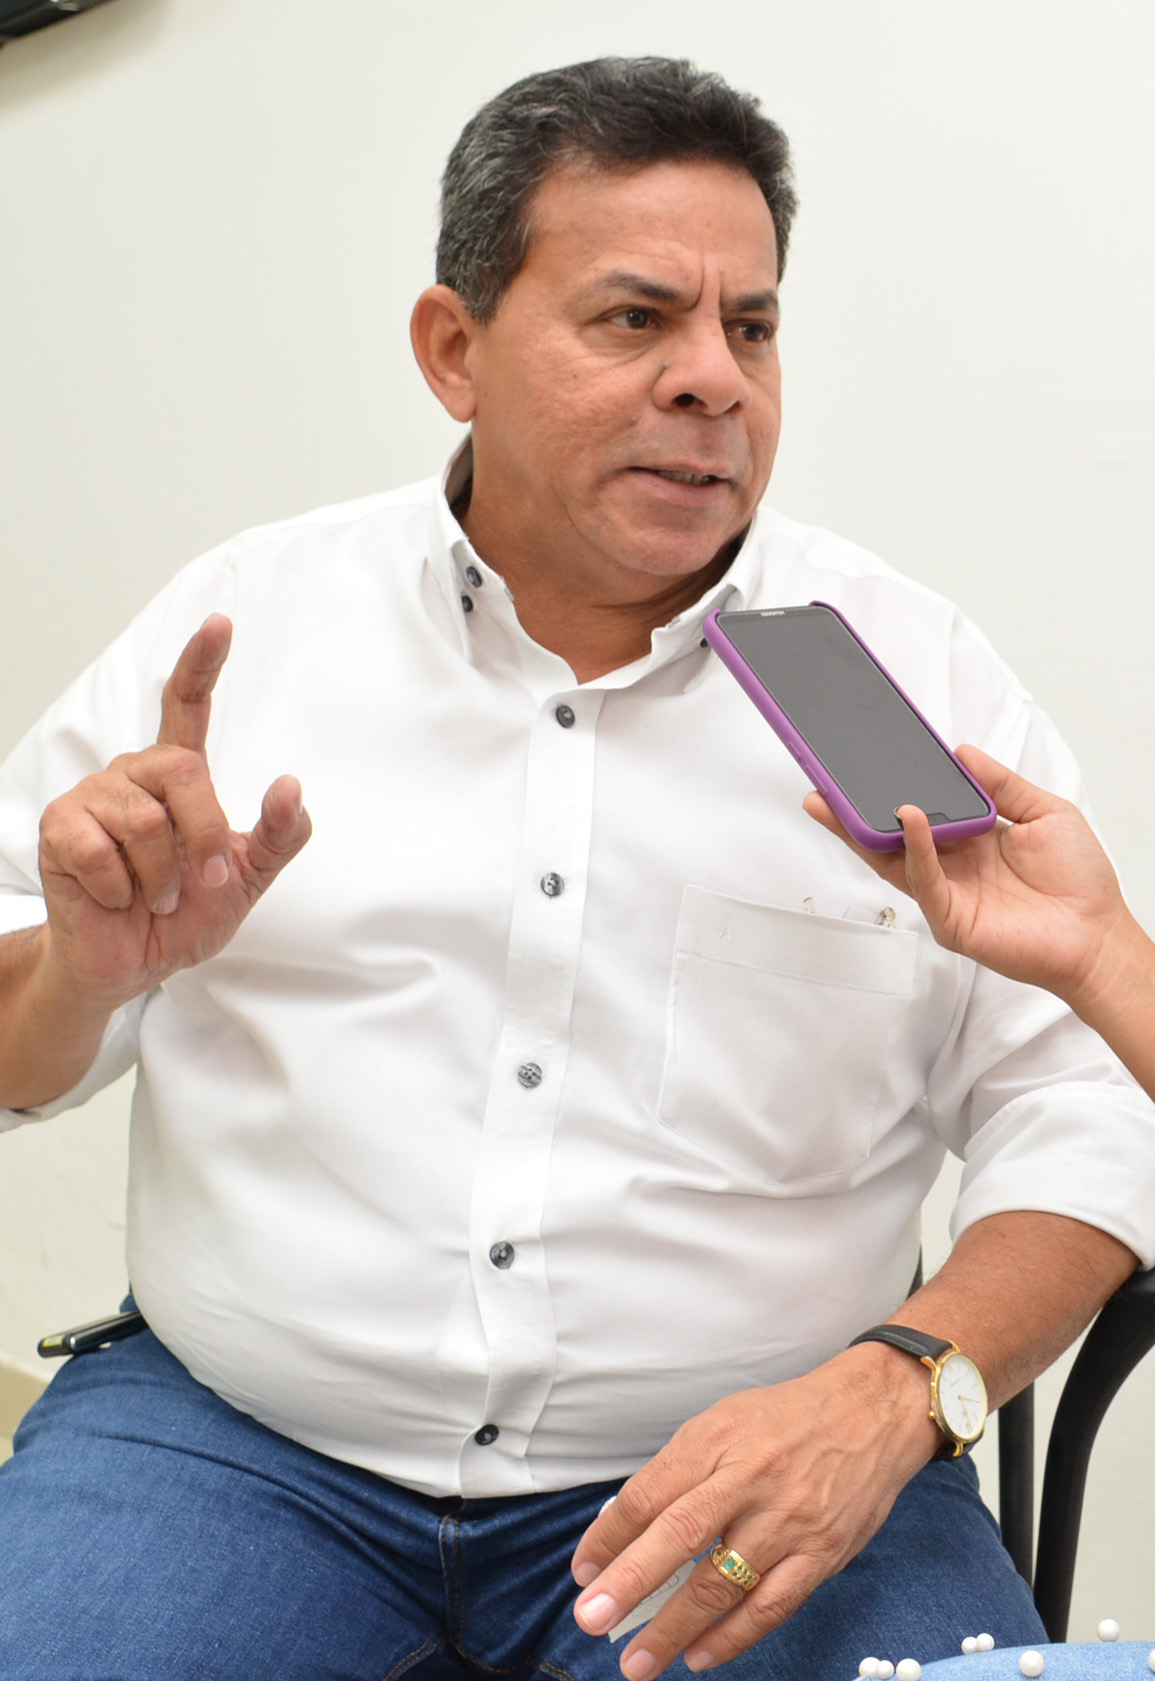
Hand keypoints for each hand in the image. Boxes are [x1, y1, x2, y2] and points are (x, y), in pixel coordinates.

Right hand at [37, 614, 311, 1009]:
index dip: (202, 663)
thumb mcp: (248, 878)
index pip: (186, 706)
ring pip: (143, 819)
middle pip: (183, 770)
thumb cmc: (184, 914)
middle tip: (203, 879)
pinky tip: (115, 898)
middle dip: (204, 834)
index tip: (220, 623)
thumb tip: (291, 785)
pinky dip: (120, 889)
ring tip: (152, 895)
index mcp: (178, 778)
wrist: (133, 963)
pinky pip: (100, 850)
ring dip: (162, 874)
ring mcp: (92, 797)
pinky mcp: (59, 829)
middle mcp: (134, 775)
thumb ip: (279, 836)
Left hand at [570, 1349, 936, 1677]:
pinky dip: (733, 1637)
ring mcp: (787, 1521)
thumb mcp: (722, 1424)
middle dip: (630, 1583)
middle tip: (592, 1619)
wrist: (870, 1414)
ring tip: (640, 1663)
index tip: (583, 1572)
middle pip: (678, 1536)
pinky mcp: (821, 1554)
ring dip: (675, 1630)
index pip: (650, 1494)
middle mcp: (749, 1479)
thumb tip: (626, 1528)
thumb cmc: (786, 1420)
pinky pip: (771, 1606)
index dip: (610, 1537)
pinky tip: (700, 1656)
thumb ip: (678, 1472)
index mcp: (715, 1441)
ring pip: (723, 1583)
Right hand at [803, 744, 1128, 1008]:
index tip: (869, 762)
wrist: (1097, 936)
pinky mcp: (950, 919)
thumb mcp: (1045, 812)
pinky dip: (913, 849)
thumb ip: (1003, 784)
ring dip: (863, 830)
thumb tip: (964, 753)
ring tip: (840, 799)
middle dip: (853, 811)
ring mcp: (946, 893)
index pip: (920, 811)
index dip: (894, 788)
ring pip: (891, 859)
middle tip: (825, 784)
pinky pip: (923, 880)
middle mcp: (952, 866)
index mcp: (970, 840)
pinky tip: (909, 819)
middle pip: (889, 836)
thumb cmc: (1080, 883)